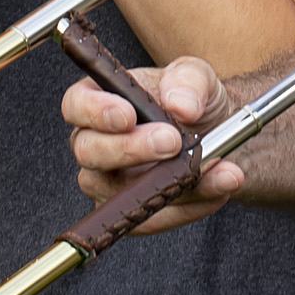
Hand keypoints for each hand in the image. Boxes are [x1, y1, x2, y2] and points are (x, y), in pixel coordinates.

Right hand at [63, 56, 244, 234]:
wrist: (218, 133)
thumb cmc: (191, 99)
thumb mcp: (196, 75)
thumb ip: (188, 81)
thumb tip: (181, 105)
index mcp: (99, 99)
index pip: (76, 105)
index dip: (94, 111)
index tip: (127, 115)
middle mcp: (95, 143)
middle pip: (89, 152)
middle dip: (130, 148)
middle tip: (172, 141)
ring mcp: (108, 182)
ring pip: (118, 193)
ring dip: (167, 183)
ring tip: (211, 165)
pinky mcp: (133, 211)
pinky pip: (152, 219)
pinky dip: (190, 205)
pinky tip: (217, 184)